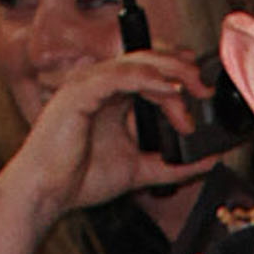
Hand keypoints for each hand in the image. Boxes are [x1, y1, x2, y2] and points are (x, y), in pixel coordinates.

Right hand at [6, 43, 212, 217]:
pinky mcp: (80, 91)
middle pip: (148, 61)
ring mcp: (89, 84)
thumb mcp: (138, 170)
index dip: (179, 76)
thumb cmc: (78, 179)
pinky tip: (168, 88)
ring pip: (137, 63)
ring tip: (193, 88)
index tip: (203, 93)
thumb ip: (171, 165)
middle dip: (181, 69)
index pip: (151, 73)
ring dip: (170, 73)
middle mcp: (101, 85)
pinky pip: (119, 76)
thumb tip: (208, 162)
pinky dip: (147, 79)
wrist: (45, 193)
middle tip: (206, 88)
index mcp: (112, 97)